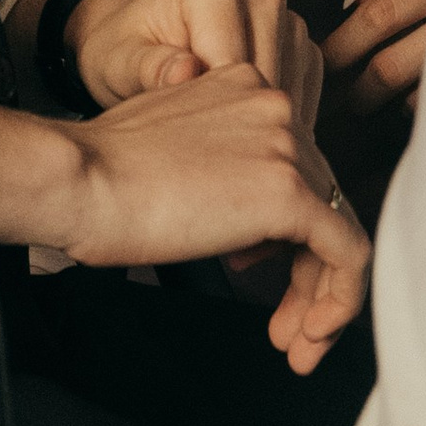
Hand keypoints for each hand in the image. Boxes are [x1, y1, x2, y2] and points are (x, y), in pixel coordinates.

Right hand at [0, 67, 367, 372]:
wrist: (79, 179)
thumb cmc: (99, 173)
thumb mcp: (173, 148)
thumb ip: (219, 165)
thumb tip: (241, 212)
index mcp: (245, 84)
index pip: (294, 165)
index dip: (286, 231)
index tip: (260, 274)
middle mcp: (275, 104)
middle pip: (319, 198)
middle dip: (306, 271)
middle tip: (288, 323)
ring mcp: (286, 145)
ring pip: (336, 229)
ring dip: (320, 296)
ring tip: (296, 341)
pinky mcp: (289, 191)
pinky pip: (346, 252)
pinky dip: (338, 301)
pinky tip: (310, 334)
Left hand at [66, 0, 323, 135]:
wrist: (138, 44)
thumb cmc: (125, 52)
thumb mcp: (118, 61)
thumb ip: (148, 67)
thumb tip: (186, 73)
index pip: (235, 60)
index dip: (215, 114)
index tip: (192, 147)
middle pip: (271, 75)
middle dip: (242, 126)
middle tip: (208, 164)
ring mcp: (285, 16)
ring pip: (294, 88)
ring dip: (264, 130)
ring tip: (223, 155)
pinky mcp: (298, 45)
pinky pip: (305, 93)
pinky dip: (280, 125)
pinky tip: (245, 141)